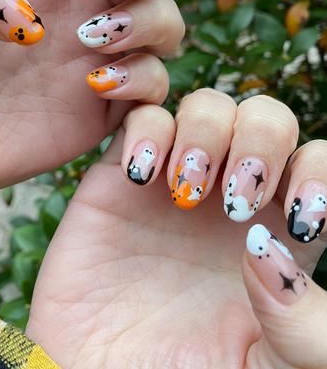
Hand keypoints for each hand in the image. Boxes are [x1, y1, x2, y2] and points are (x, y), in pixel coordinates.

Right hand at [28, 91, 326, 368]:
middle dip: (261, 141)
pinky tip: (142, 178)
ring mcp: (175, 177)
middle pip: (265, 117)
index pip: (316, 164)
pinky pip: (143, 118)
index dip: (319, 173)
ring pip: (207, 106)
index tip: (305, 221)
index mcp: (278, 231)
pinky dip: (148, 130)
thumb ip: (306, 324)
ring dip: (206, 132)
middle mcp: (229, 193)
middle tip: (237, 201)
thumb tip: (272, 250)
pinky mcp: (122, 174)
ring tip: (186, 192)